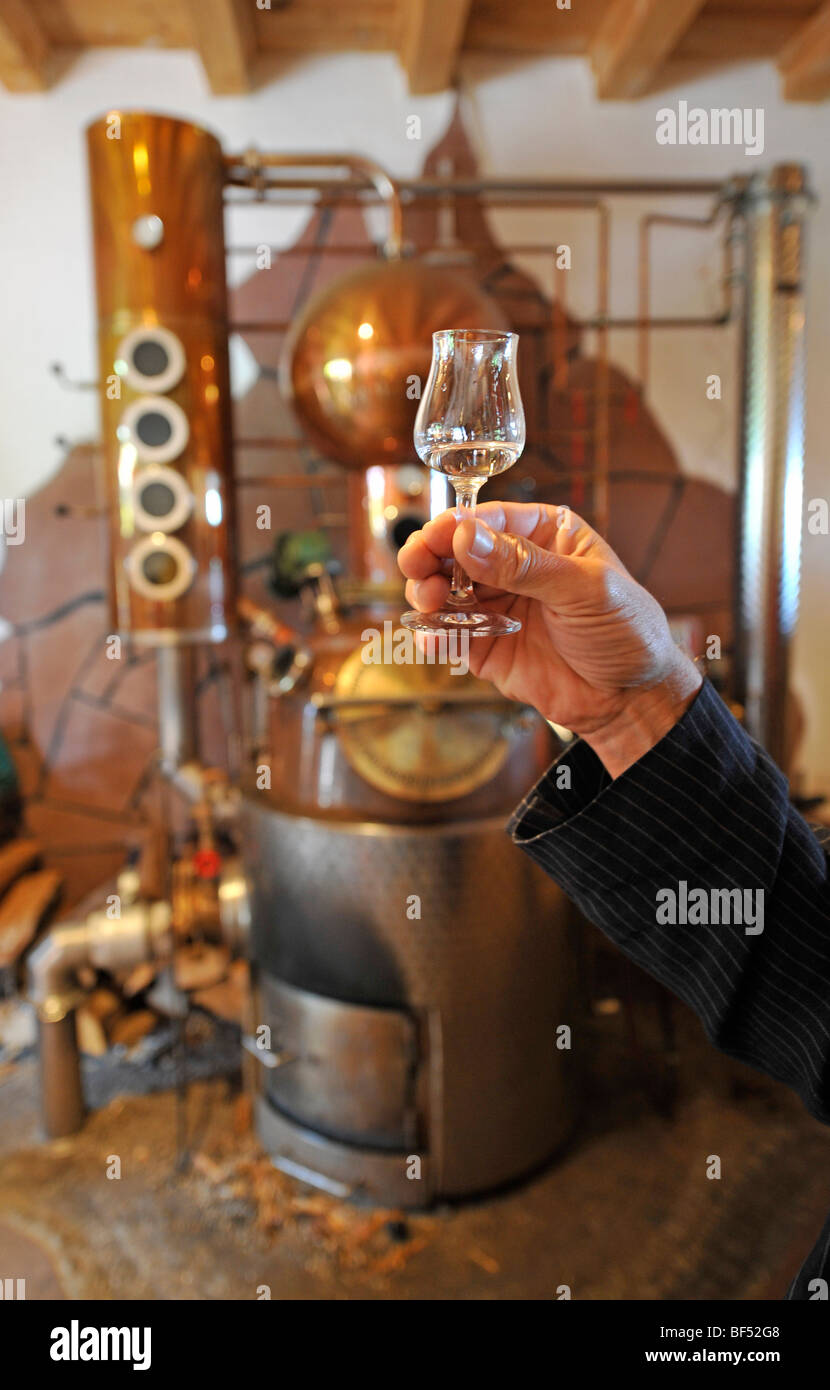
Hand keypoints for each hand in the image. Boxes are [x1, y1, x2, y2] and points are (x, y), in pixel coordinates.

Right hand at [398, 501, 701, 777]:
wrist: (631, 699)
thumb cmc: (625, 632)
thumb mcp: (583, 589)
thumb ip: (523, 565)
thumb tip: (465, 537)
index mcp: (545, 534)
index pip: (488, 518)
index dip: (455, 526)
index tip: (434, 540)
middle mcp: (514, 564)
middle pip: (455, 549)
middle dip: (430, 556)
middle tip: (417, 567)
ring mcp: (497, 604)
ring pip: (444, 588)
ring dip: (427, 593)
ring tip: (431, 603)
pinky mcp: (485, 644)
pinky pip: (449, 633)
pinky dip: (434, 634)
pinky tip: (434, 639)